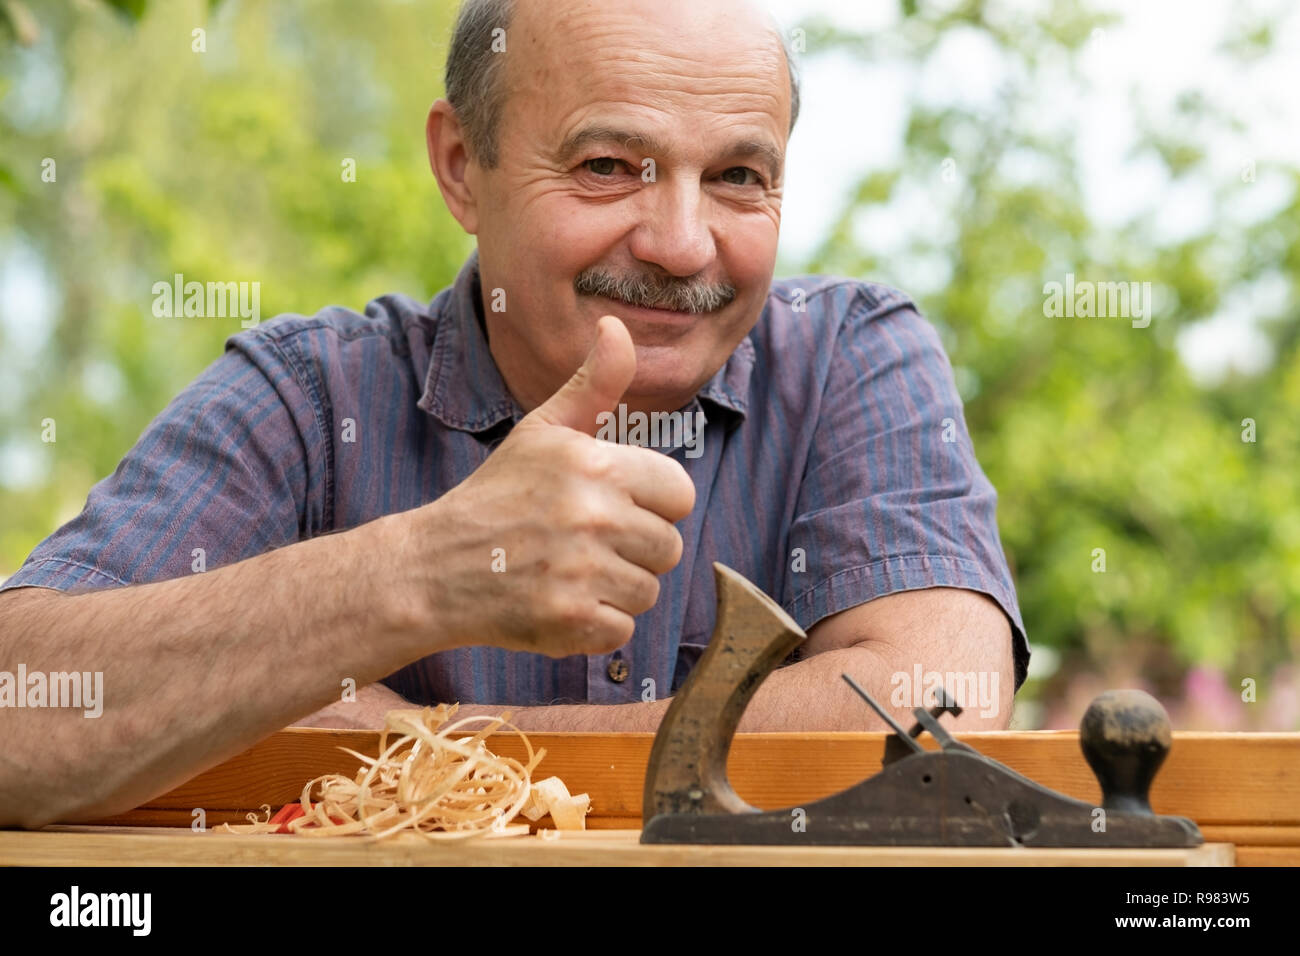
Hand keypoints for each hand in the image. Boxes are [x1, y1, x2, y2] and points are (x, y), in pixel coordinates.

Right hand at [397, 315, 695, 657]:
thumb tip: (618, 327)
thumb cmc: (496, 497)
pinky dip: (595, 627)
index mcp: (594, 463)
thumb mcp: (542, 432)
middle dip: (634, 552)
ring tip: (568, 574)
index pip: (679, 493)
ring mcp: (580, 569)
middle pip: (668, 547)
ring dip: (615, 591)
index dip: (650, 505)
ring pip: (648, 591)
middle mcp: (591, 514)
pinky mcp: (568, 620)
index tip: (611, 508)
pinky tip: (559, 605)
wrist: (433, 568)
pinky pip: (622, 630)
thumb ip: (593, 384)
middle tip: (582, 546)